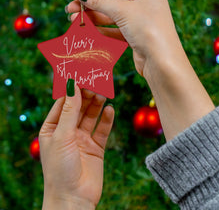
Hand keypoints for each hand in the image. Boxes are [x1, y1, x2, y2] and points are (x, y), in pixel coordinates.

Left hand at [39, 85, 113, 208]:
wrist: (74, 199)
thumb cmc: (60, 169)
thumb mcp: (62, 135)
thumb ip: (69, 110)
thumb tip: (72, 86)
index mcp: (53, 128)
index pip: (63, 103)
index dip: (71, 90)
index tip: (81, 76)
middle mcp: (67, 132)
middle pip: (78, 108)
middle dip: (86, 96)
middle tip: (96, 83)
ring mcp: (82, 139)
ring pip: (91, 116)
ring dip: (97, 105)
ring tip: (103, 94)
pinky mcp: (96, 147)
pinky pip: (102, 129)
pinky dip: (107, 120)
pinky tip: (110, 110)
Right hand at [67, 0, 213, 140]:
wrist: (161, 62)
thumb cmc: (148, 30)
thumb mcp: (123, 11)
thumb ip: (100, 1)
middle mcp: (144, 4)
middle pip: (111, 2)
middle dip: (90, 6)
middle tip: (70, 10)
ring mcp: (140, 21)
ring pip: (112, 17)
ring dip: (94, 19)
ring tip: (75, 20)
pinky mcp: (135, 36)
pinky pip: (115, 30)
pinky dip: (102, 31)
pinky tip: (88, 31)